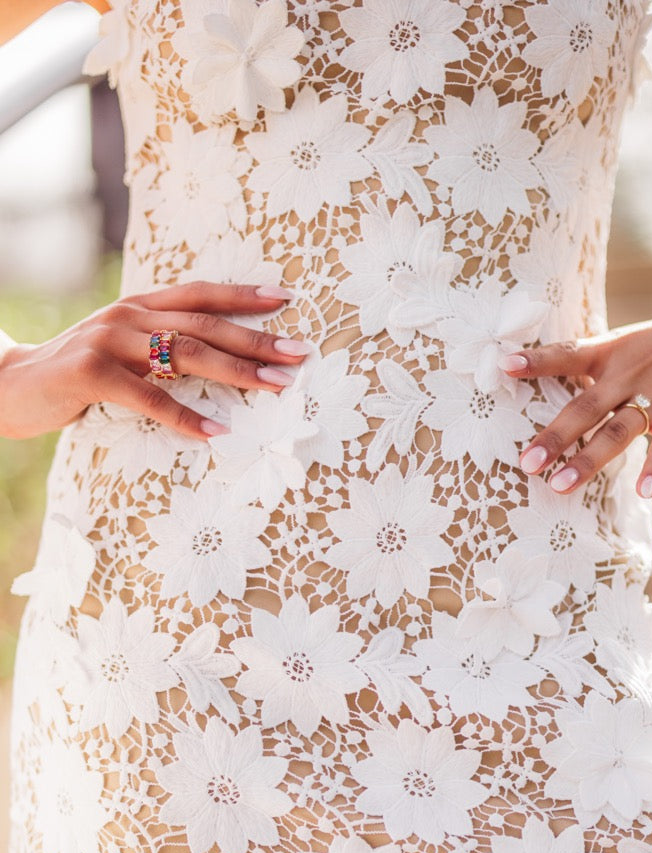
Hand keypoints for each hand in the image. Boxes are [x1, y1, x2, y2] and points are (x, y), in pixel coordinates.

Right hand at [0, 280, 307, 442]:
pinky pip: (149, 396)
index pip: (199, 294)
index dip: (243, 295)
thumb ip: (160, 348)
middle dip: (256, 340)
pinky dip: (185, 417)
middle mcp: (128, 315)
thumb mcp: (122, 352)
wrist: (9, 385)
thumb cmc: (77, 377)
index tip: (287, 301)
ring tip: (275, 388)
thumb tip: (220, 363)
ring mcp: (109, 341)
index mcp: (139, 307)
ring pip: (185, 352)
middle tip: (298, 355)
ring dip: (237, 372)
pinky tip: (215, 434)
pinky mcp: (92, 373)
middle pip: (204, 324)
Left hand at [502, 277, 651, 497]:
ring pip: (618, 430)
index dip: (535, 361)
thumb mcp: (638, 345)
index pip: (567, 355)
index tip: (502, 365)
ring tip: (559, 485)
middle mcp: (631, 372)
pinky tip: (644, 494)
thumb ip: (604, 371)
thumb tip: (567, 398)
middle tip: (525, 462)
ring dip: (588, 460)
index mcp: (613, 351)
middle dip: (553, 436)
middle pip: (585, 406)